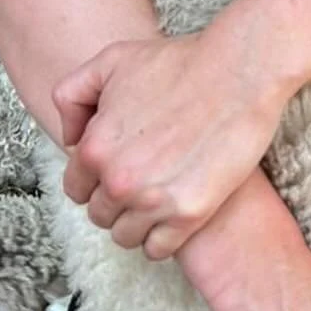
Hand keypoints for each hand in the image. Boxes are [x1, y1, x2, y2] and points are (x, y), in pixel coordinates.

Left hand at [54, 32, 284, 256]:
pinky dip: (163, 237)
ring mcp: (154, 201)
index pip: (76, 188)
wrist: (240, 71)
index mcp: (95, 148)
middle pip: (101, 215)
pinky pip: (158, 249)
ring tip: (159, 195)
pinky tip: (175, 211)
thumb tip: (71, 138)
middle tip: (145, 176)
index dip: (96, 177)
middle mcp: (119, 181)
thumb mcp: (112, 60)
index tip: (118, 167)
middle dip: (117, 199)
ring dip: (138, 220)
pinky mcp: (190, 214)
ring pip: (126, 236)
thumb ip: (72, 95)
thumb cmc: (180, 62)